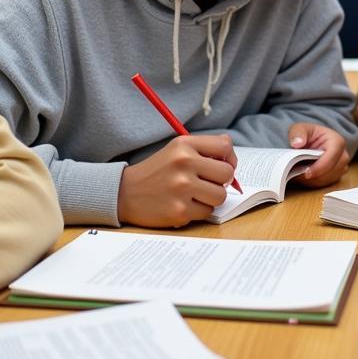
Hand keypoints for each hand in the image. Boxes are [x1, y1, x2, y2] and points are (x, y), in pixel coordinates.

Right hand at [118, 135, 237, 227]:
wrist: (125, 193)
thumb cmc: (157, 172)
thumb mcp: (176, 151)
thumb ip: (203, 152)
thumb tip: (232, 166)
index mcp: (184, 145)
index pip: (225, 145)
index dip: (229, 158)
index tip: (223, 165)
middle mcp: (183, 164)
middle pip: (227, 173)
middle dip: (221, 181)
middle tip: (207, 183)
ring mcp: (181, 188)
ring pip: (220, 196)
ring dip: (211, 198)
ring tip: (194, 195)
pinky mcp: (179, 211)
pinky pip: (207, 213)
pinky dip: (199, 211)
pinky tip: (183, 204)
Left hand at [288, 123, 350, 187]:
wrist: (311, 141)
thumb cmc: (307, 134)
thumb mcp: (299, 129)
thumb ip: (297, 134)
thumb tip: (297, 143)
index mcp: (337, 141)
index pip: (331, 158)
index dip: (319, 167)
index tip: (306, 173)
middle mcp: (343, 155)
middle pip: (332, 171)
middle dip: (315, 175)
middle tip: (298, 174)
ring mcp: (341, 167)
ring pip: (328, 179)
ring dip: (313, 180)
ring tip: (299, 174)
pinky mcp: (337, 175)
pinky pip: (326, 184)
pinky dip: (314, 183)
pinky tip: (303, 177)